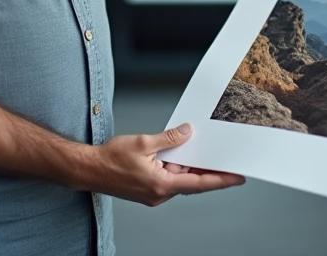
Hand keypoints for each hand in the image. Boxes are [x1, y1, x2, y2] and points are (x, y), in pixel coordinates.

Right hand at [87, 124, 244, 206]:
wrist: (89, 169)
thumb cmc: (110, 159)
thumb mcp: (144, 143)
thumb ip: (169, 139)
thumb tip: (187, 133)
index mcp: (161, 185)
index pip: (198, 184)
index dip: (220, 180)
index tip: (237, 177)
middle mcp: (159, 193)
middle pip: (190, 181)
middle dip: (204, 168)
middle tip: (222, 156)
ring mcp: (153, 193)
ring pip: (179, 178)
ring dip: (186, 165)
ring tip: (195, 148)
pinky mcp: (148, 189)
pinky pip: (168, 177)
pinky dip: (175, 167)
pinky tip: (176, 153)